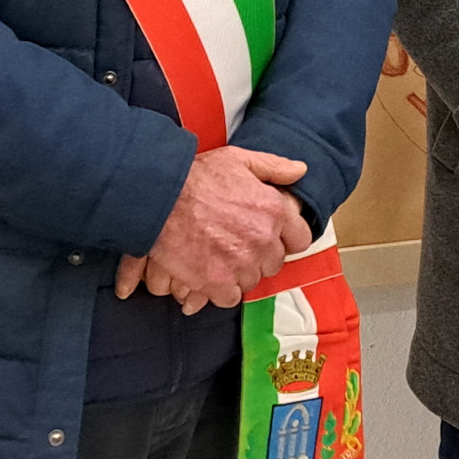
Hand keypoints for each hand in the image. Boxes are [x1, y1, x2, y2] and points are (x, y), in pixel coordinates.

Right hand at [115, 146, 308, 312]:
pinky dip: (220, 290)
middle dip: (258, 256)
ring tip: (218, 256)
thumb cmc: (194, 178)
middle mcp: (263, 239)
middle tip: (236, 244)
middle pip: (273, 263)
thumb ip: (273, 167)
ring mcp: (241, 263)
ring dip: (238, 273)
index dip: (285, 239)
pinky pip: (230, 297)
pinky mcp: (218, 282)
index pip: (300, 239)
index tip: (271, 237)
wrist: (158, 199)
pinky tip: (209, 273)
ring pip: (251, 280)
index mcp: (273, 210)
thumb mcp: (238, 160)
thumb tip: (299, 170)